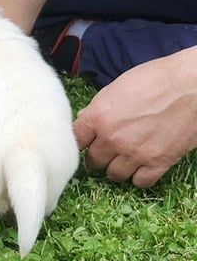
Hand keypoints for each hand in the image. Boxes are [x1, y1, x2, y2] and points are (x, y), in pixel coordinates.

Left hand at [73, 47, 196, 186]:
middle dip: (99, 155)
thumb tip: (85, 119)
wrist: (193, 84)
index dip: (81, 142)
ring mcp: (135, 153)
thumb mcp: (117, 87)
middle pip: (93, 161)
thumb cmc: (156, 78)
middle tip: (108, 150)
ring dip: (117, 168)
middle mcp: (112, 139)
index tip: (87, 142)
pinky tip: (142, 166)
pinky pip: (140, 182)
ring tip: (124, 158)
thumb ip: (97, 107)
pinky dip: (139, 177)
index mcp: (98, 117)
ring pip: (114, 175)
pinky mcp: (159, 162)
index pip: (75, 141)